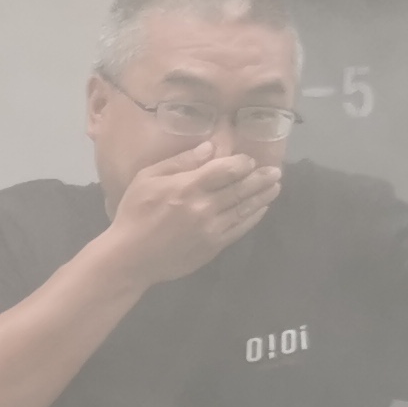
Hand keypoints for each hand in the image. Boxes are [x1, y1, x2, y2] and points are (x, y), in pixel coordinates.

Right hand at [100, 140, 278, 283]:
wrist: (131, 257)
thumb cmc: (135, 213)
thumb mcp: (147, 178)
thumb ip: (179, 162)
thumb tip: (209, 148)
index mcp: (188, 187)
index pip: (225, 170)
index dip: (242, 163)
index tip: (250, 160)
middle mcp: (205, 207)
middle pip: (240, 188)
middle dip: (260, 178)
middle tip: (276, 171)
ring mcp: (212, 229)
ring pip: (244, 208)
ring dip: (262, 196)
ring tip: (275, 186)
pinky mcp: (214, 246)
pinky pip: (239, 229)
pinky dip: (253, 218)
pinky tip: (261, 209)